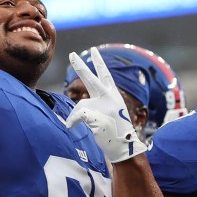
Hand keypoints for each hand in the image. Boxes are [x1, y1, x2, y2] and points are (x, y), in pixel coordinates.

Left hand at [65, 47, 147, 162]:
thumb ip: (94, 105)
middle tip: (72, 54)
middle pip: (91, 78)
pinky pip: (77, 116)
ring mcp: (104, 106)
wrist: (125, 146)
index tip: (94, 50)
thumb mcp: (108, 114)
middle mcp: (109, 97)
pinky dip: (72, 121)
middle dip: (80, 66)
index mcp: (113, 95)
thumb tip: (74, 111)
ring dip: (77, 117)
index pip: (105, 75)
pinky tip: (71, 127)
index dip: (99, 62)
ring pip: (81, 105)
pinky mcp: (96, 115)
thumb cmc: (116, 131)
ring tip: (84, 126)